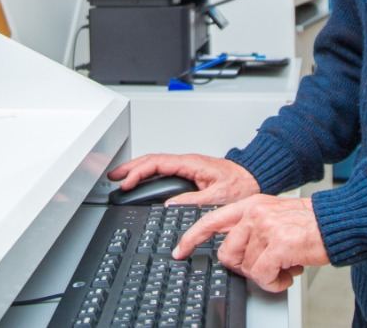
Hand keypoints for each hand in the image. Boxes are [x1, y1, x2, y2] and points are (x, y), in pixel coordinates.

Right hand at [108, 153, 259, 205]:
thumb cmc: (241, 185)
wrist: (254, 178)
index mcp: (191, 163)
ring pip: (156, 164)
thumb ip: (193, 201)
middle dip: (130, 167)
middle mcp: (186, 162)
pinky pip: (163, 171)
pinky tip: (141, 182)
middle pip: (151, 160)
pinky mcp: (189, 173)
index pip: (157, 162)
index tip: (126, 183)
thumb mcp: (218, 196)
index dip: (138, 171)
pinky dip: (148, 175)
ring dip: (137, 170)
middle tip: (113, 177)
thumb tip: (169, 205)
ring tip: (121, 179)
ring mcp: (186, 167)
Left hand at [172, 195, 329, 292]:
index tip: (180, 250)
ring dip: (265, 275)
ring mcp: (265, 228)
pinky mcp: (277, 245)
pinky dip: (275, 282)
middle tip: (262, 266)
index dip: (192, 237)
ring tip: (282, 266)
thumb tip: (234, 250)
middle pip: (227, 253)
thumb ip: (251, 226)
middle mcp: (254, 214)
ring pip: (247, 267)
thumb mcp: (273, 213)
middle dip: (242, 267)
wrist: (335, 221)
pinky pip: (263, 276)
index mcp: (250, 204)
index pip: (211, 220)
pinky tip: (286, 273)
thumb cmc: (308, 222)